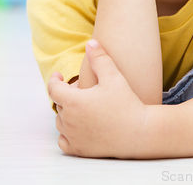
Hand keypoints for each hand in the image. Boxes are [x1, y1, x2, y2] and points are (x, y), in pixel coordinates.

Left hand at [48, 39, 149, 158]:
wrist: (139, 133)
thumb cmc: (126, 103)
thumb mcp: (113, 76)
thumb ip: (100, 58)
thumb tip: (90, 43)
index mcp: (73, 101)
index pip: (53, 89)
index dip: (54, 80)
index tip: (59, 75)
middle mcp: (69, 121)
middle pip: (60, 104)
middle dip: (68, 94)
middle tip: (84, 89)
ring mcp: (73, 137)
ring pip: (61, 122)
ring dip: (67, 113)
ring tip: (83, 106)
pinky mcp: (80, 150)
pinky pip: (64, 141)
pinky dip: (67, 133)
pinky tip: (78, 126)